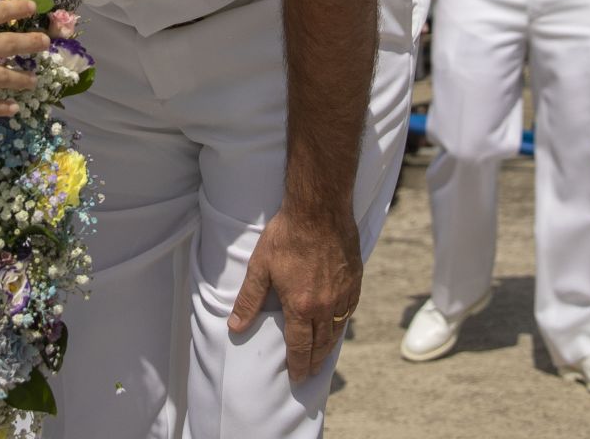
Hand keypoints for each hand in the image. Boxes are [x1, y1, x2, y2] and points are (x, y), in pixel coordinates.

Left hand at [228, 202, 361, 380]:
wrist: (319, 212)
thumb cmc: (286, 237)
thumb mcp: (260, 268)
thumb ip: (249, 300)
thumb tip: (235, 326)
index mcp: (301, 306)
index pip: (300, 346)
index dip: (298, 364)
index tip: (296, 378)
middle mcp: (326, 307)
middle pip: (321, 344)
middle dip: (314, 362)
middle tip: (310, 375)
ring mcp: (343, 296)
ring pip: (336, 331)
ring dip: (328, 347)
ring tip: (322, 357)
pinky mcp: (355, 284)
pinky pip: (348, 313)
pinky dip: (340, 326)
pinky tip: (335, 327)